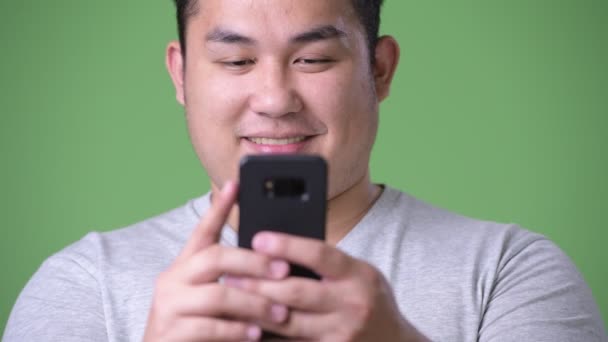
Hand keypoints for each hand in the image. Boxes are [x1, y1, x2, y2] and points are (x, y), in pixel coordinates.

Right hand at [143, 182, 290, 341]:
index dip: (219, 207)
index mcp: (184, 267)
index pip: (202, 230)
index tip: (236, 184)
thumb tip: (274, 265)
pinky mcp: (170, 333)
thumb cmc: (196, 328)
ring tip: (280, 313)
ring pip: (218, 295)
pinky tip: (255, 334)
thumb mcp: (212, 298)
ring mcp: (168, 305)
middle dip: (254, 262)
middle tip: (284, 270)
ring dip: (254, 304)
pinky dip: (237, 330)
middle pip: (215, 257)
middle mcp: (172, 280)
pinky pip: (209, 327)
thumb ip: (232, 281)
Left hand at [225, 232, 429, 341]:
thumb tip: (280, 251)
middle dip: (259, 282)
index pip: (320, 255)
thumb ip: (328, 264)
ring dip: (256, 310)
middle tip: (231, 273)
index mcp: (359, 275)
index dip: (287, 246)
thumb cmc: (370, 298)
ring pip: (289, 323)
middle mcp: (352, 305)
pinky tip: (247, 327)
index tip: (258, 239)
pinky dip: (267, 337)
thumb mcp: (359, 273)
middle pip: (297, 292)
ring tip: (233, 298)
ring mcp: (341, 334)